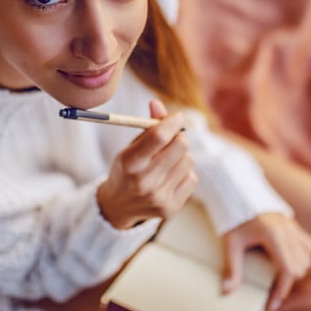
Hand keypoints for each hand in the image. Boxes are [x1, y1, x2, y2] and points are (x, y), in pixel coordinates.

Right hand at [96, 99, 197, 228]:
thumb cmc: (127, 169)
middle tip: (173, 139)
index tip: (177, 118)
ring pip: (189, 161)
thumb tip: (157, 103)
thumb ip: (147, 127)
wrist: (119, 206)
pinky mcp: (170, 208)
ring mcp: (158, 197)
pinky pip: (192, 178)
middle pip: (180, 147)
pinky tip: (170, 177)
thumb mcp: (130, 147)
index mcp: (129, 163)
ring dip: (181, 157)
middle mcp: (144, 181)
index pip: (158, 136)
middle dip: (179, 137)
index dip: (172, 122)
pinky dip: (184, 173)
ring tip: (167, 162)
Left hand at [221, 213, 310, 310]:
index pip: (288, 271)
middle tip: (270, 291)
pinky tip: (286, 261)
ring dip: (296, 270)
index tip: (272, 304)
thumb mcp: (231, 243)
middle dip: (286, 283)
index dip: (282, 291)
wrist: (239, 194)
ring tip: (277, 276)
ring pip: (307, 258)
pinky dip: (302, 257)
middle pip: (299, 268)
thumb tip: (227, 291)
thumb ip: (232, 267)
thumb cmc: (234, 218)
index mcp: (275, 236)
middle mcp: (289, 231)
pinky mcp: (294, 224)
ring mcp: (294, 227)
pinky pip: (308, 246)